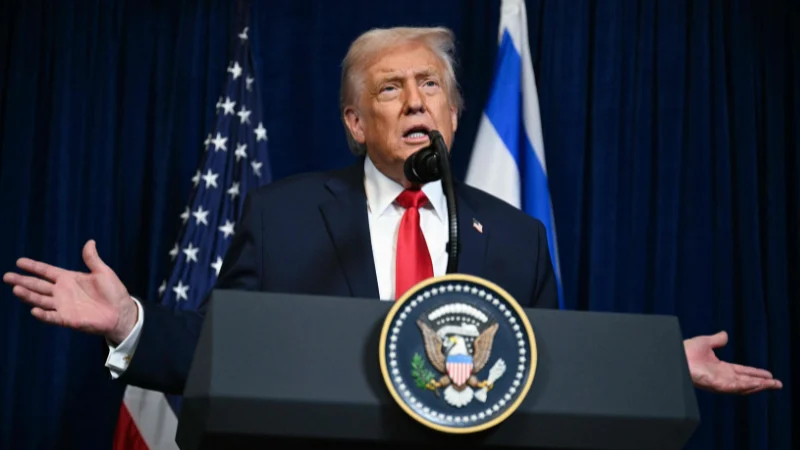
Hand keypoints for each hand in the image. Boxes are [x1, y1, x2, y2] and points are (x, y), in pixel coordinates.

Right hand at [3, 240, 136, 343]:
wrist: (121, 312)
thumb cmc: (113, 292)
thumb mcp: (103, 272)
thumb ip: (92, 259)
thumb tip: (90, 242)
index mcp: (69, 278)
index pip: (46, 271)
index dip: (33, 266)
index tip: (19, 261)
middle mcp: (62, 292)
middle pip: (38, 285)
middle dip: (22, 280)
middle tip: (6, 276)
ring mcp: (63, 305)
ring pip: (40, 299)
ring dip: (28, 295)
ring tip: (16, 289)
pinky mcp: (67, 319)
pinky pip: (52, 316)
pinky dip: (43, 314)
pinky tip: (34, 310)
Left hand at [684, 331, 781, 394]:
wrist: (673, 354)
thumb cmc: (685, 350)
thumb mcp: (706, 342)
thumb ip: (717, 340)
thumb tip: (725, 335)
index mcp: (720, 368)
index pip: (743, 372)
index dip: (756, 374)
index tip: (770, 375)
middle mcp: (721, 377)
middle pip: (746, 382)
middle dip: (763, 384)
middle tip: (778, 384)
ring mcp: (718, 382)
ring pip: (743, 387)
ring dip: (758, 386)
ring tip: (772, 385)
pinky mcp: (714, 384)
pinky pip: (733, 387)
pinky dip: (745, 386)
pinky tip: (756, 384)